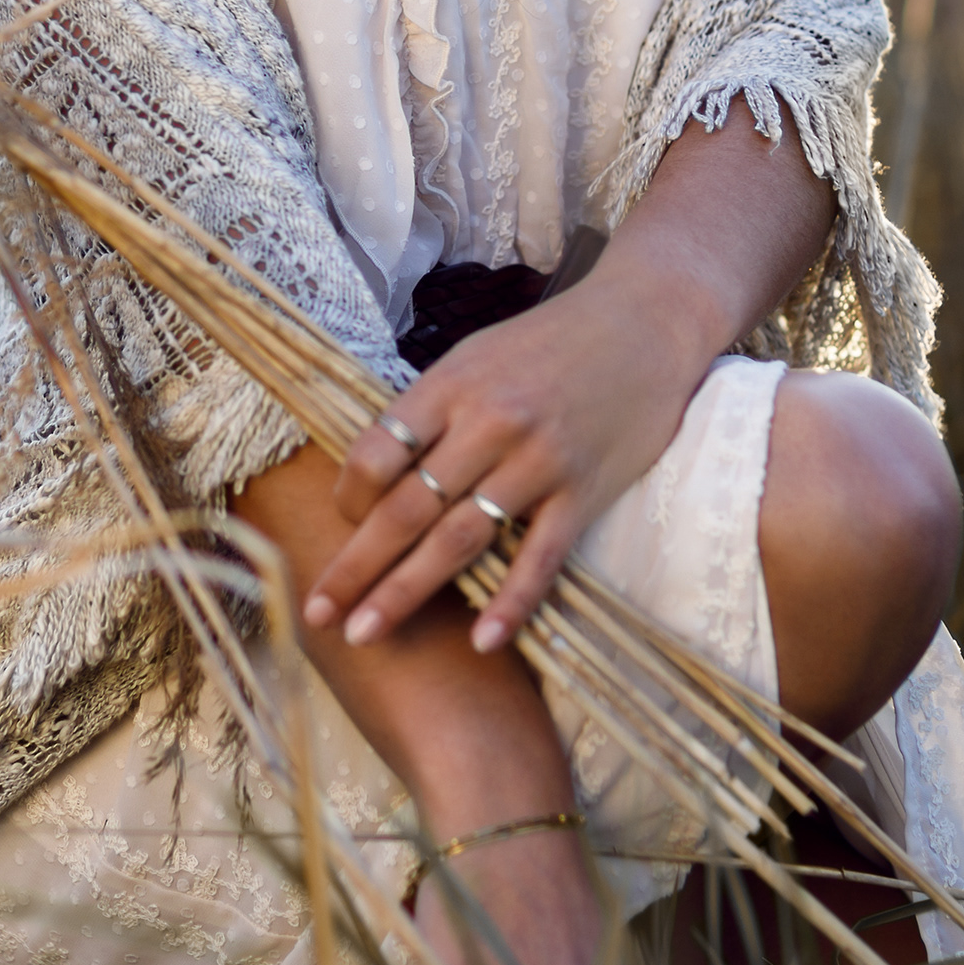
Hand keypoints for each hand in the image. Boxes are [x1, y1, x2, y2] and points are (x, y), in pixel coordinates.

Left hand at [303, 252, 718, 653]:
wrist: (646, 321)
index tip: (338, 525)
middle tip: (317, 614)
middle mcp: (490, 422)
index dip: (348, 498)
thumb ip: (431, 411)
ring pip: (459, 539)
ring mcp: (539, 460)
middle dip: (356, 568)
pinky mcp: (583, 490)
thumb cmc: (550, 342)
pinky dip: (510, 603)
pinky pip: (540, 558)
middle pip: (407, 508)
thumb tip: (374, 471)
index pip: (377, 452)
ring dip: (406, 592)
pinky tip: (481, 643)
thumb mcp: (477, 357)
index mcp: (453, 385)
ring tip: (365, 634)